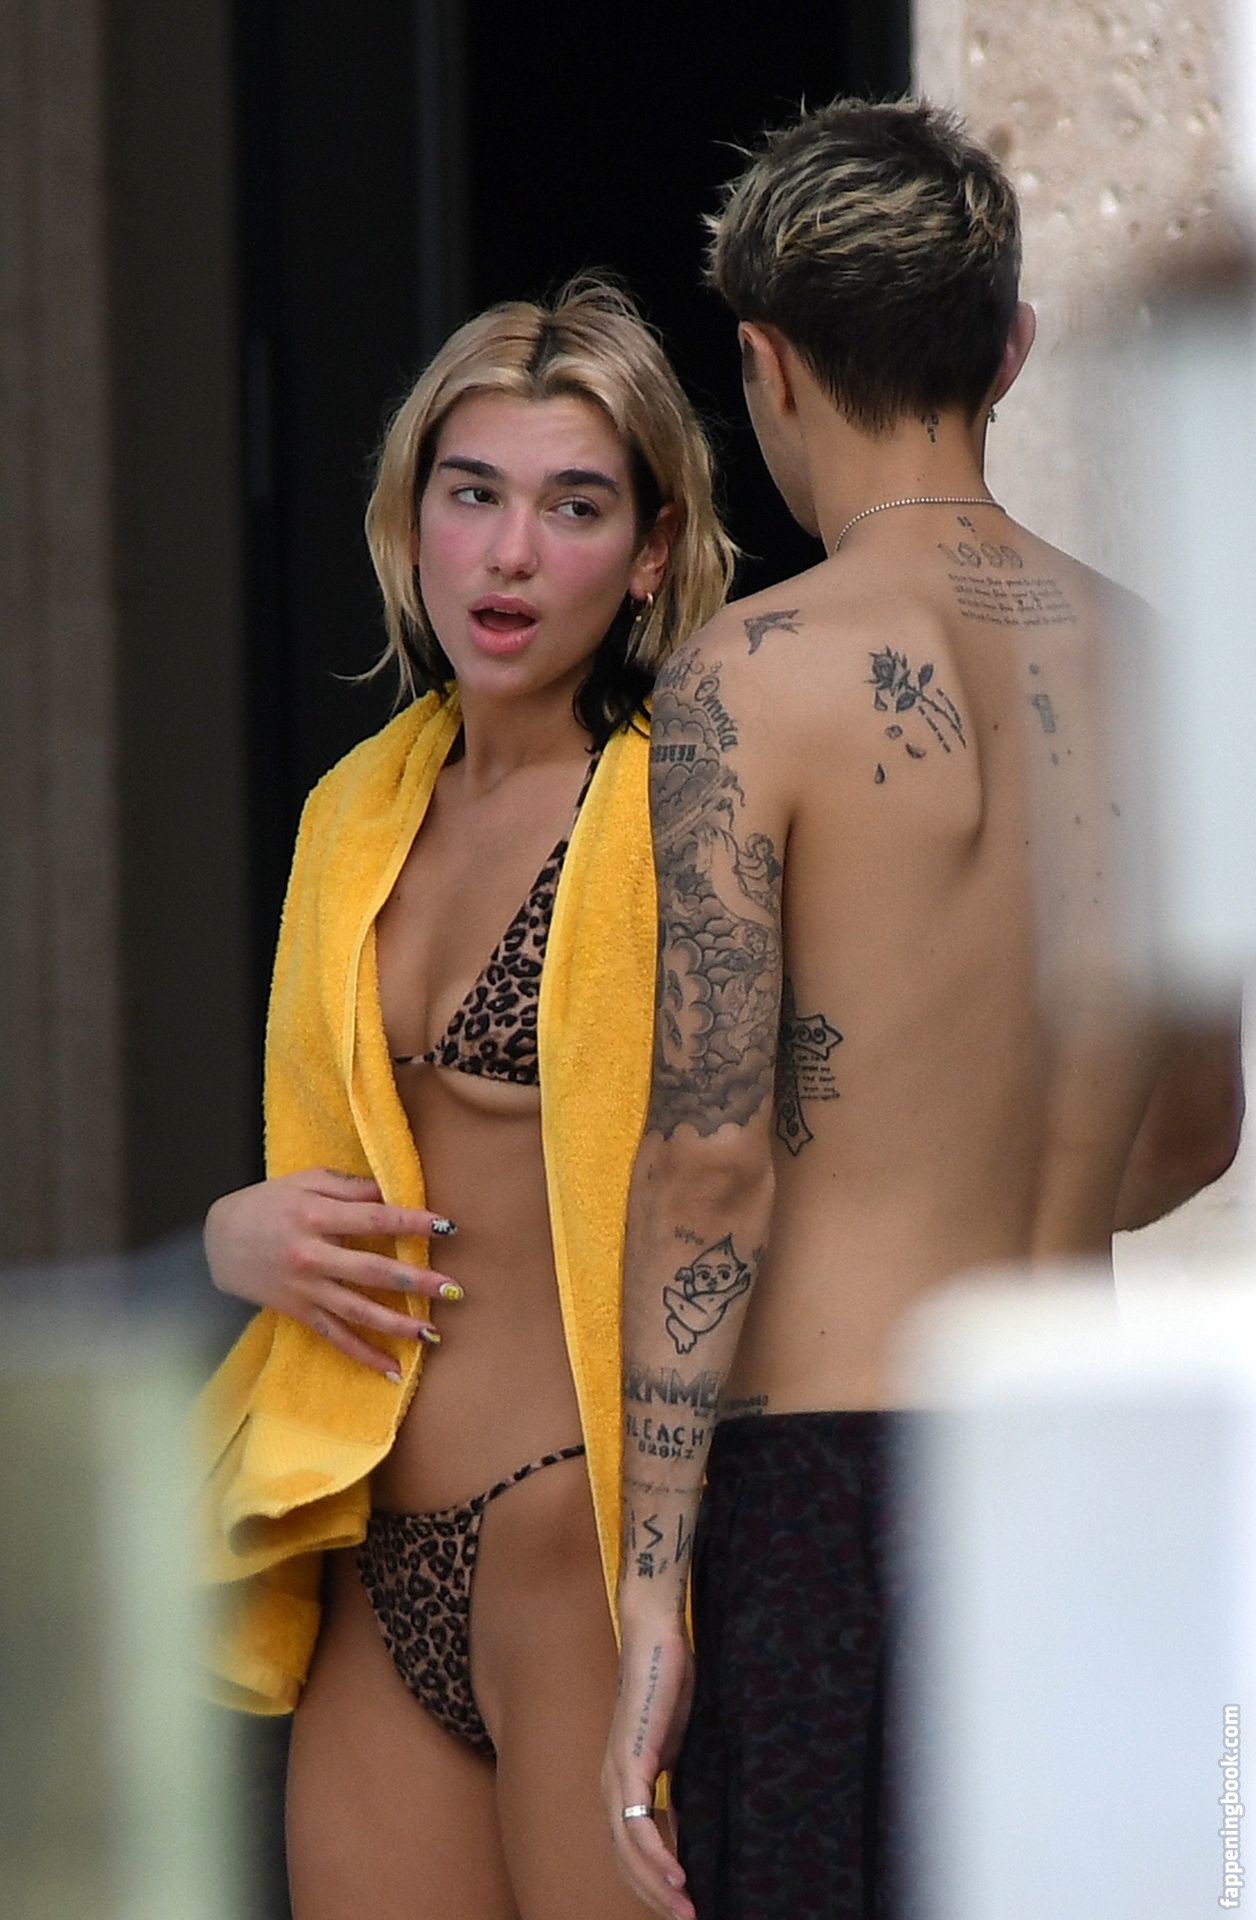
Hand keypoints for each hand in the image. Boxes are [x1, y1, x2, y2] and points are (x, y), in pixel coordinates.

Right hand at [203, 1168, 461, 1376]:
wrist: (217, 1240)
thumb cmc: (267, 1203)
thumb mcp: (304, 1181)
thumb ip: (348, 1188)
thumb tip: (392, 1193)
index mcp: (314, 1216)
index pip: (373, 1218)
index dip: (412, 1222)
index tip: (448, 1226)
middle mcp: (311, 1256)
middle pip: (371, 1271)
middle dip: (416, 1281)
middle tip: (454, 1289)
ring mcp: (305, 1289)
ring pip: (357, 1311)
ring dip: (398, 1324)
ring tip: (433, 1333)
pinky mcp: (299, 1312)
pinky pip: (336, 1337)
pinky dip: (363, 1355)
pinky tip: (393, 1370)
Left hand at [603, 1619, 695, 1919]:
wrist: (657, 1636)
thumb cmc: (669, 1683)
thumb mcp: (677, 1745)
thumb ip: (676, 1780)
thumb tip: (691, 1818)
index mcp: (621, 1780)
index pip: (628, 1849)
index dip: (650, 1883)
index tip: (681, 1906)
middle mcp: (611, 1781)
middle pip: (623, 1859)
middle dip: (653, 1897)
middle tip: (687, 1919)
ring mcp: (616, 1770)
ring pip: (627, 1848)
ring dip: (655, 1885)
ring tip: (685, 1908)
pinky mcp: (630, 1757)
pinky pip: (637, 1819)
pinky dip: (654, 1852)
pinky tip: (677, 1874)